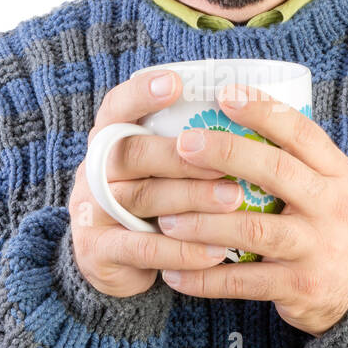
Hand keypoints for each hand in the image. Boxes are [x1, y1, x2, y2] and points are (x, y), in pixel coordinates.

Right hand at [68, 69, 243, 297]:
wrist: (114, 264)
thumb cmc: (154, 202)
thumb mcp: (158, 170)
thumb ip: (187, 145)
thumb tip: (254, 114)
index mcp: (109, 141)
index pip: (117, 107)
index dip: (141, 94)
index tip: (176, 83)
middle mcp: (94, 171)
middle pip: (132, 153)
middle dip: (181, 157)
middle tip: (225, 164)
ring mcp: (93, 213)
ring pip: (141, 198)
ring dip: (191, 198)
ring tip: (235, 200)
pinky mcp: (100, 253)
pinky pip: (145, 249)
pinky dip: (183, 250)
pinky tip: (217, 251)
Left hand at [157, 83, 347, 335]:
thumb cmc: (320, 225)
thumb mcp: (322, 187)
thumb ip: (288, 160)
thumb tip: (221, 117)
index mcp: (335, 172)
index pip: (301, 132)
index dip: (263, 111)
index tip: (224, 94)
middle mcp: (331, 205)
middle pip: (276, 171)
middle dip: (226, 153)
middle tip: (183, 145)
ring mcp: (316, 247)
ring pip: (253, 229)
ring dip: (203, 223)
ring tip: (165, 218)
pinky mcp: (300, 286)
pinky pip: (244, 281)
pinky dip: (205, 280)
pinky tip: (175, 274)